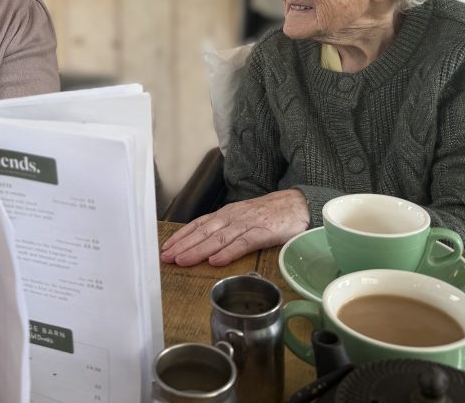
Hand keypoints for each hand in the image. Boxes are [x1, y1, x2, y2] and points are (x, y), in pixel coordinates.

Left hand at [160, 189, 310, 266]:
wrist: (298, 204)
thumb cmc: (270, 214)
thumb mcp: (243, 219)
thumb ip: (226, 230)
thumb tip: (206, 246)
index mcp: (227, 215)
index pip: (198, 224)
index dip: (181, 236)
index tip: (166, 248)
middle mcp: (233, 217)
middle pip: (203, 232)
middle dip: (183, 245)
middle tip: (166, 257)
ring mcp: (247, 224)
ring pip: (218, 238)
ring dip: (198, 250)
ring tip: (183, 260)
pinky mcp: (263, 232)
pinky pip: (243, 243)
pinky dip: (228, 252)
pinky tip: (216, 261)